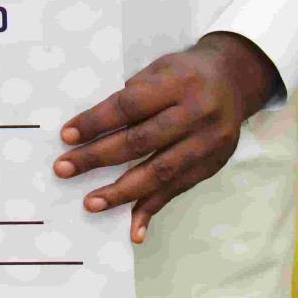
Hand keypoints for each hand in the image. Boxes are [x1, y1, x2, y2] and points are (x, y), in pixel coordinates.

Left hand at [56, 32, 280, 242]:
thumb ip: (131, 96)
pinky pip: (178, 190)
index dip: (96, 122)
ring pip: (160, 172)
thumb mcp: (157, 69)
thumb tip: (91, 129)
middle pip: (141, 141)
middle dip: (98, 157)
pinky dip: (153, 209)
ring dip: (122, 192)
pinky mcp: (212, 165)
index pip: (129, 105)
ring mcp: (207, 143)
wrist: (233, 80)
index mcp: (177, 83)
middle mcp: (196, 114)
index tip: (66, 136)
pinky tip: (133, 228)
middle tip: (64, 169)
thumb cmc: (183, 73)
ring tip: (91, 203)